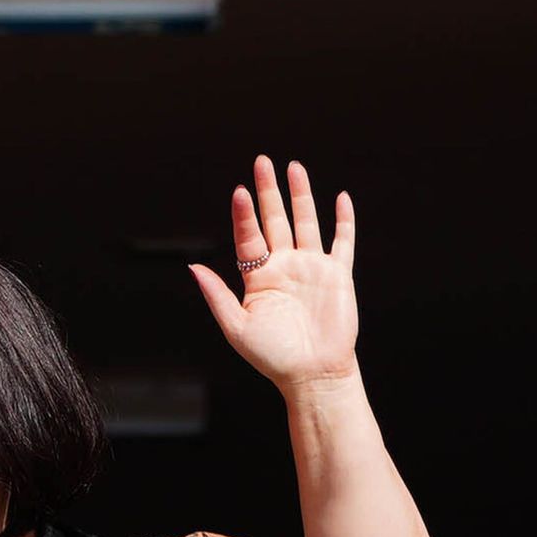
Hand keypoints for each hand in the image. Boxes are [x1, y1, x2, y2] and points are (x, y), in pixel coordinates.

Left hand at [190, 156, 357, 390]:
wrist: (312, 374)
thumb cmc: (272, 356)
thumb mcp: (236, 327)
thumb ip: (217, 295)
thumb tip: (193, 266)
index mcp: (258, 277)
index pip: (249, 237)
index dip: (244, 214)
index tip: (239, 191)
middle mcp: (284, 267)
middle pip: (275, 220)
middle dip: (268, 192)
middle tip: (262, 161)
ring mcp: (312, 268)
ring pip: (306, 222)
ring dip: (301, 196)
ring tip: (293, 167)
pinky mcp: (338, 275)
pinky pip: (343, 242)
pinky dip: (343, 220)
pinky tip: (340, 197)